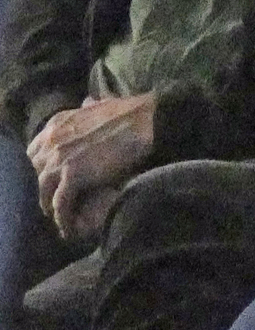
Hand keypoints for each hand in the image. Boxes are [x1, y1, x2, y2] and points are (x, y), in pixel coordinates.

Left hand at [29, 93, 155, 239]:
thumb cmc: (132, 112)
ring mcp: (59, 159)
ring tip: (61, 219)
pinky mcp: (73, 175)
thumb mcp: (102, 103)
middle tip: (57, 200)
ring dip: (50, 207)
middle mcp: (52, 141)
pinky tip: (69, 228)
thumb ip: (89, 106)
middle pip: (35, 173)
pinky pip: (60, 203)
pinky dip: (63, 218)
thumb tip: (89, 101)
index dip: (41, 168)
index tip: (53, 179)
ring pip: (43, 191)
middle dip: (44, 187)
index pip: (34, 152)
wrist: (146, 121)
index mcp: (57, 124)